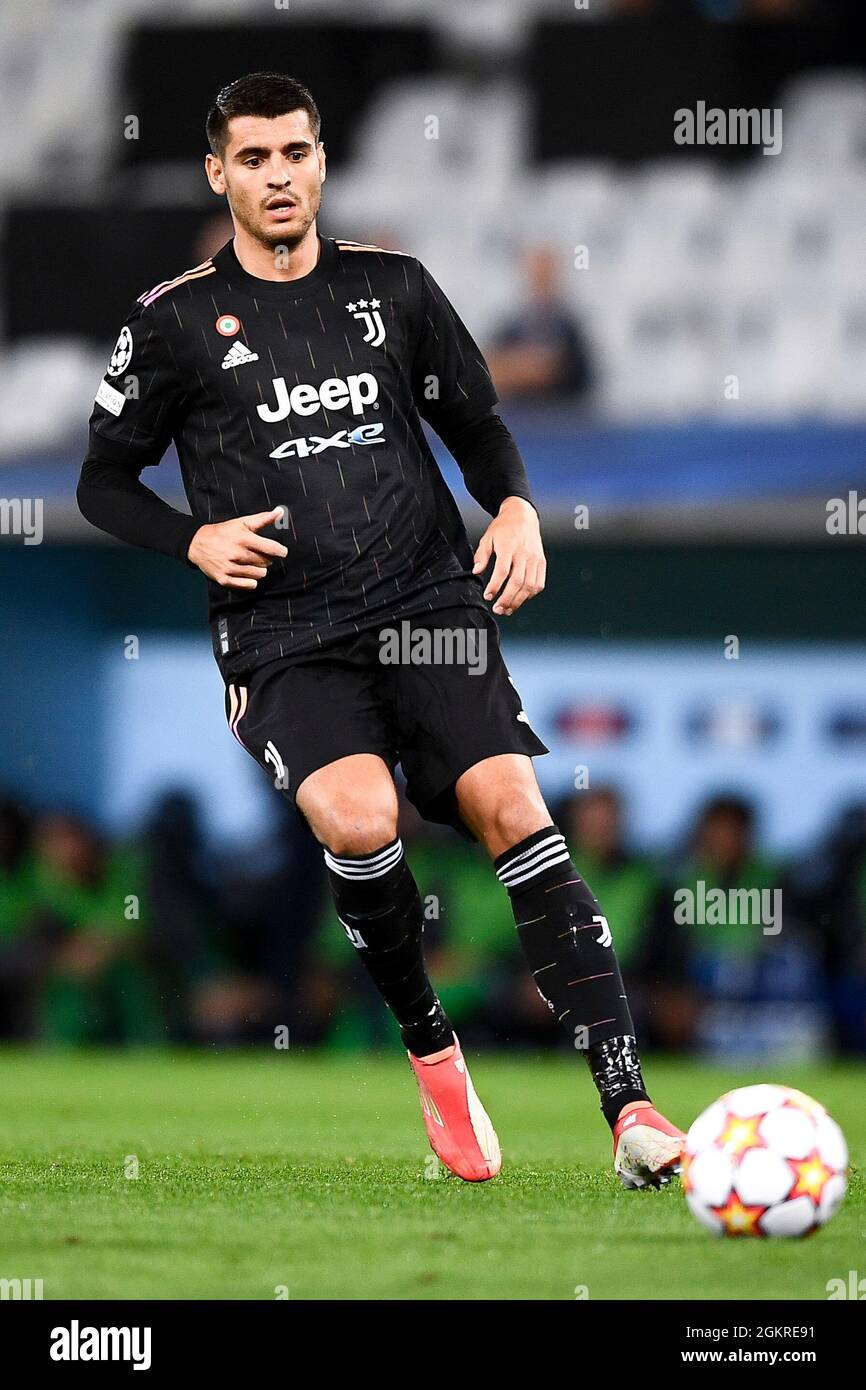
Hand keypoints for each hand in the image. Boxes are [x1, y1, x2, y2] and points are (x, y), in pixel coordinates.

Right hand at [187, 507, 288, 589]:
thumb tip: (280, 512)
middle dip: (266, 559)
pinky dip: (251, 581)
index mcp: (243, 538)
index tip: (283, 552)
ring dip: (259, 570)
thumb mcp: (242, 522)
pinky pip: (249, 585)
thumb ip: (263, 519)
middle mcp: (237, 554)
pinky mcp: (225, 579)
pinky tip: (247, 574)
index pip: (270, 548)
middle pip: (266, 562)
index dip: (280, 551)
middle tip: (258, 554)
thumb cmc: (223, 532)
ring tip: (251, 563)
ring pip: (259, 574)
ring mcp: (230, 568)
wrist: (198, 544)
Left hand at [472, 496, 545, 614]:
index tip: (488, 596)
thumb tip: (476, 571)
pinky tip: (520, 599)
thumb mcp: (488, 538)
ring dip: (519, 601)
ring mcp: (535, 559)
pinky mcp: (541, 562)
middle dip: (507, 599)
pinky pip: (539, 583)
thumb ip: (481, 556)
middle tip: (498, 609)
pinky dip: (530, 594)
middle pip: (517, 582)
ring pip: (529, 585)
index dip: (495, 586)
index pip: (502, 571)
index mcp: (508, 546)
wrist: (523, 516)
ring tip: (508, 609)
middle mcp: (524, 554)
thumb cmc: (504, 527)